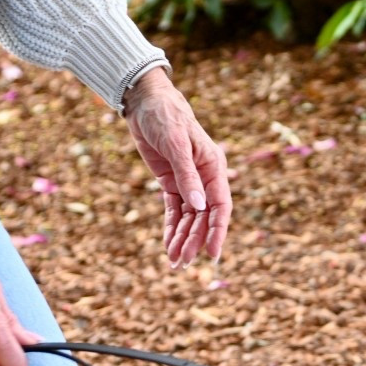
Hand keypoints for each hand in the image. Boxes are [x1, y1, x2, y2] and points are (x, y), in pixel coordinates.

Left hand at [122, 69, 231, 268]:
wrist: (145, 102)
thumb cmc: (166, 116)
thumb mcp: (176, 144)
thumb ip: (187, 176)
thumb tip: (199, 207)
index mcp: (213, 166)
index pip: (220, 206)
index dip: (217, 231)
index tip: (212, 254)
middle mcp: (203, 176)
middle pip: (203, 217)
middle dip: (194, 241)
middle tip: (183, 264)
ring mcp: (187, 180)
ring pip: (188, 217)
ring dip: (182, 238)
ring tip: (174, 262)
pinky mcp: (170, 181)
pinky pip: (173, 210)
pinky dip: (171, 227)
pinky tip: (168, 244)